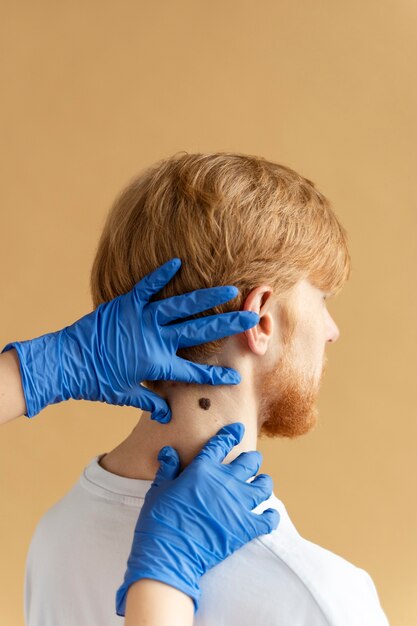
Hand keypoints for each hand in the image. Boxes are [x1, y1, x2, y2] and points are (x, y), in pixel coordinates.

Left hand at [1, 258, 258, 421]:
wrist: (66, 362)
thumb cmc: (95, 381)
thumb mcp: (125, 394)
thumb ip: (149, 403)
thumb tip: (166, 417)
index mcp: (157, 363)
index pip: (193, 371)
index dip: (215, 375)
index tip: (236, 376)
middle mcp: (155, 338)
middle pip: (198, 331)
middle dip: (227, 326)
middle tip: (250, 318)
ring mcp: (142, 318)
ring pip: (181, 306)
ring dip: (206, 298)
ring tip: (229, 290)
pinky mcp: (127, 304)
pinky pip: (148, 286)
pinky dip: (161, 275)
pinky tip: (177, 263)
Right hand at [115, 422, 279, 615]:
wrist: (170, 553)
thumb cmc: (159, 520)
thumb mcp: (159, 490)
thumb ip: (168, 469)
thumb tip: (169, 452)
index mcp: (203, 469)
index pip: (220, 444)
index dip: (230, 434)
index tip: (238, 429)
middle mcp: (224, 482)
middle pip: (249, 462)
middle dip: (251, 459)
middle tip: (250, 462)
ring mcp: (237, 504)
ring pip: (263, 486)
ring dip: (263, 484)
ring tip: (261, 484)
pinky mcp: (245, 527)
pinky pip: (268, 519)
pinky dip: (271, 516)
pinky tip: (269, 515)